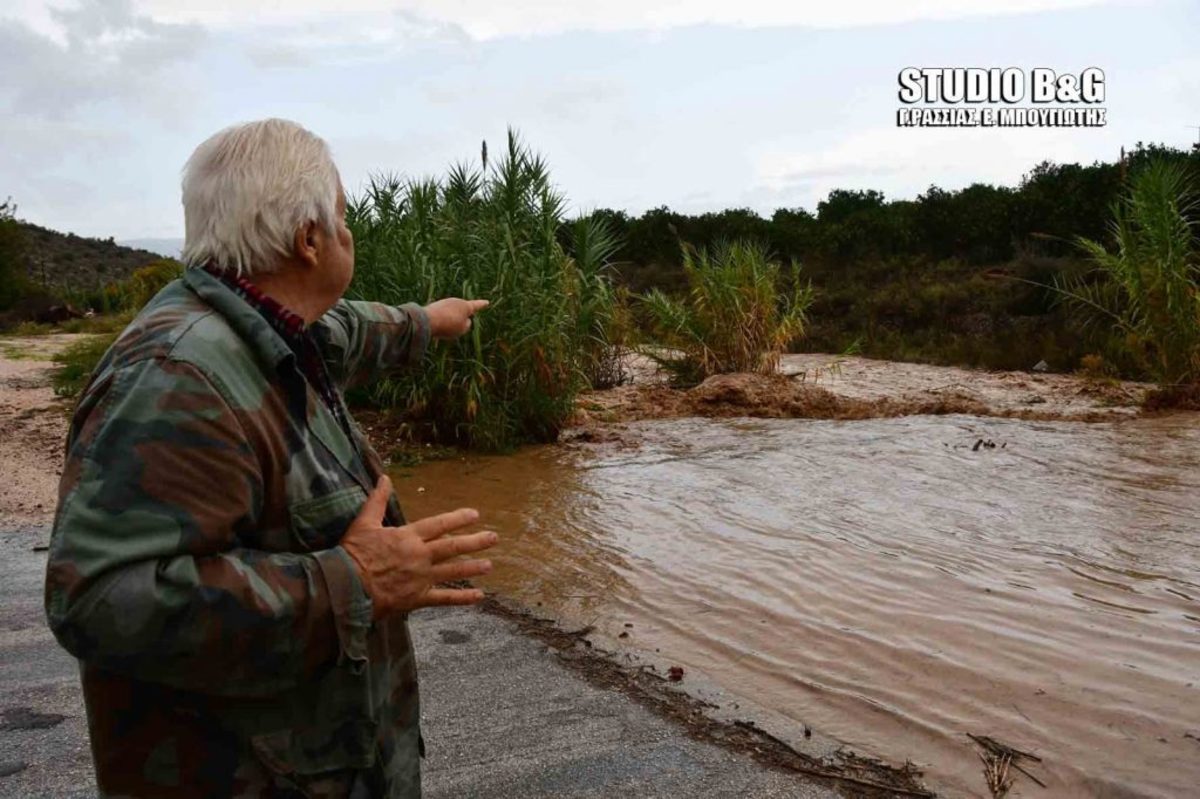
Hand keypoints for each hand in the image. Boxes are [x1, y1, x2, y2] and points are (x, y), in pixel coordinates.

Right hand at [340, 476, 497, 618]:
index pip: (438, 524)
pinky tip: (479, 596)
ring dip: (473, 568)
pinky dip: (462, 598)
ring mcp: (420, 578)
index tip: (474, 515)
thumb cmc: (352, 554)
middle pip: (452, 547)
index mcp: (407, 537)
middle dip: (475, 542)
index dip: (457, 519)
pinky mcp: (417, 598)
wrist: (345, 586)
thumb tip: (385, 478)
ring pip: (453, 571)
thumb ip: (377, 500)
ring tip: (489, 565)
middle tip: (493, 538)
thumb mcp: (364, 522)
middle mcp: (419, 556)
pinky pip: (444, 598)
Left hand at [424, 297, 488, 338]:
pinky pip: (441, 317)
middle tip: (455, 328)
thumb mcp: (462, 329)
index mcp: (466, 306)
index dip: (482, 305)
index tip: (487, 302)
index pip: (476, 305)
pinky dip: (441, 322)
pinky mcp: (435, 306)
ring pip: (451, 315)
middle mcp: (456, 301)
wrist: (427, 320)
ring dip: (449, 322)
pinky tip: (436, 326)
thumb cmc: (449, 325)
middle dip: (461, 319)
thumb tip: (464, 321)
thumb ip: (466, 325)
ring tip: (444, 328)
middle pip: (462, 312)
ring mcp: (445, 302)